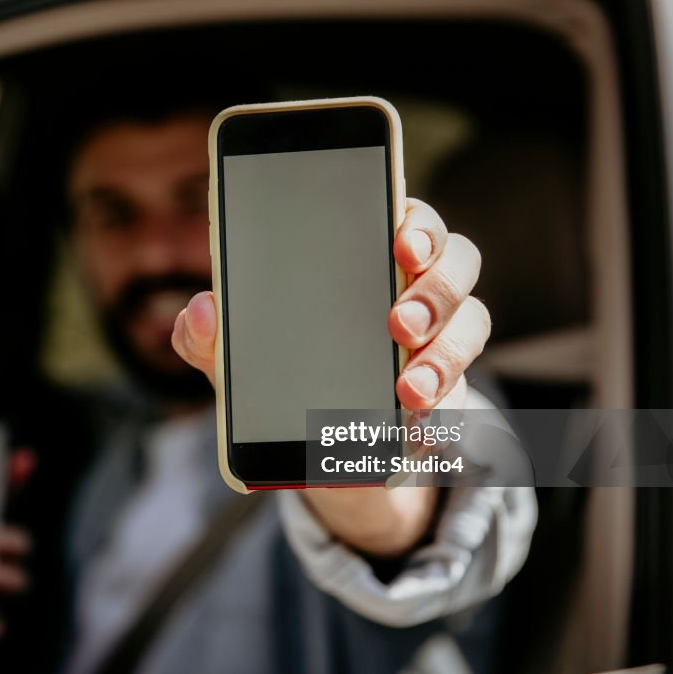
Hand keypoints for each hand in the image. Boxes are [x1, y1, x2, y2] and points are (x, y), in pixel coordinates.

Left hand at [172, 198, 488, 556]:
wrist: (319, 455)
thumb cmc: (281, 379)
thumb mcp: (237, 360)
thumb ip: (210, 336)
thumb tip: (200, 311)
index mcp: (365, 259)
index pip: (407, 217)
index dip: (415, 223)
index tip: (401, 242)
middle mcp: (414, 289)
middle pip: (457, 260)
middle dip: (438, 286)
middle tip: (400, 322)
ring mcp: (439, 340)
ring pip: (472, 322)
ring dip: (446, 352)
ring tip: (407, 387)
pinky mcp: (448, 394)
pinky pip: (465, 389)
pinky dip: (444, 405)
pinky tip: (416, 419)